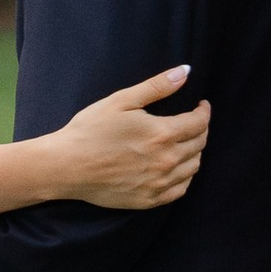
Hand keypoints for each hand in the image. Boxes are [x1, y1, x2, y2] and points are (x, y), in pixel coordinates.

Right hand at [45, 68, 210, 209]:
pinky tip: (177, 168)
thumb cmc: (90, 130)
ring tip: (186, 143)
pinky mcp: (149, 200)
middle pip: (199, 144)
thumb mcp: (122, 101)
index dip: (204, 111)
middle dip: (200, 129)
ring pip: (193, 167)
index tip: (201, 105)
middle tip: (193, 122)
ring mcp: (159, 183)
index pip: (199, 123)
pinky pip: (180, 189)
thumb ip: (157, 86)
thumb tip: (186, 71)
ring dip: (195, 152)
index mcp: (162, 134)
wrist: (66, 166)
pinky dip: (185, 176)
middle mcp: (166, 161)